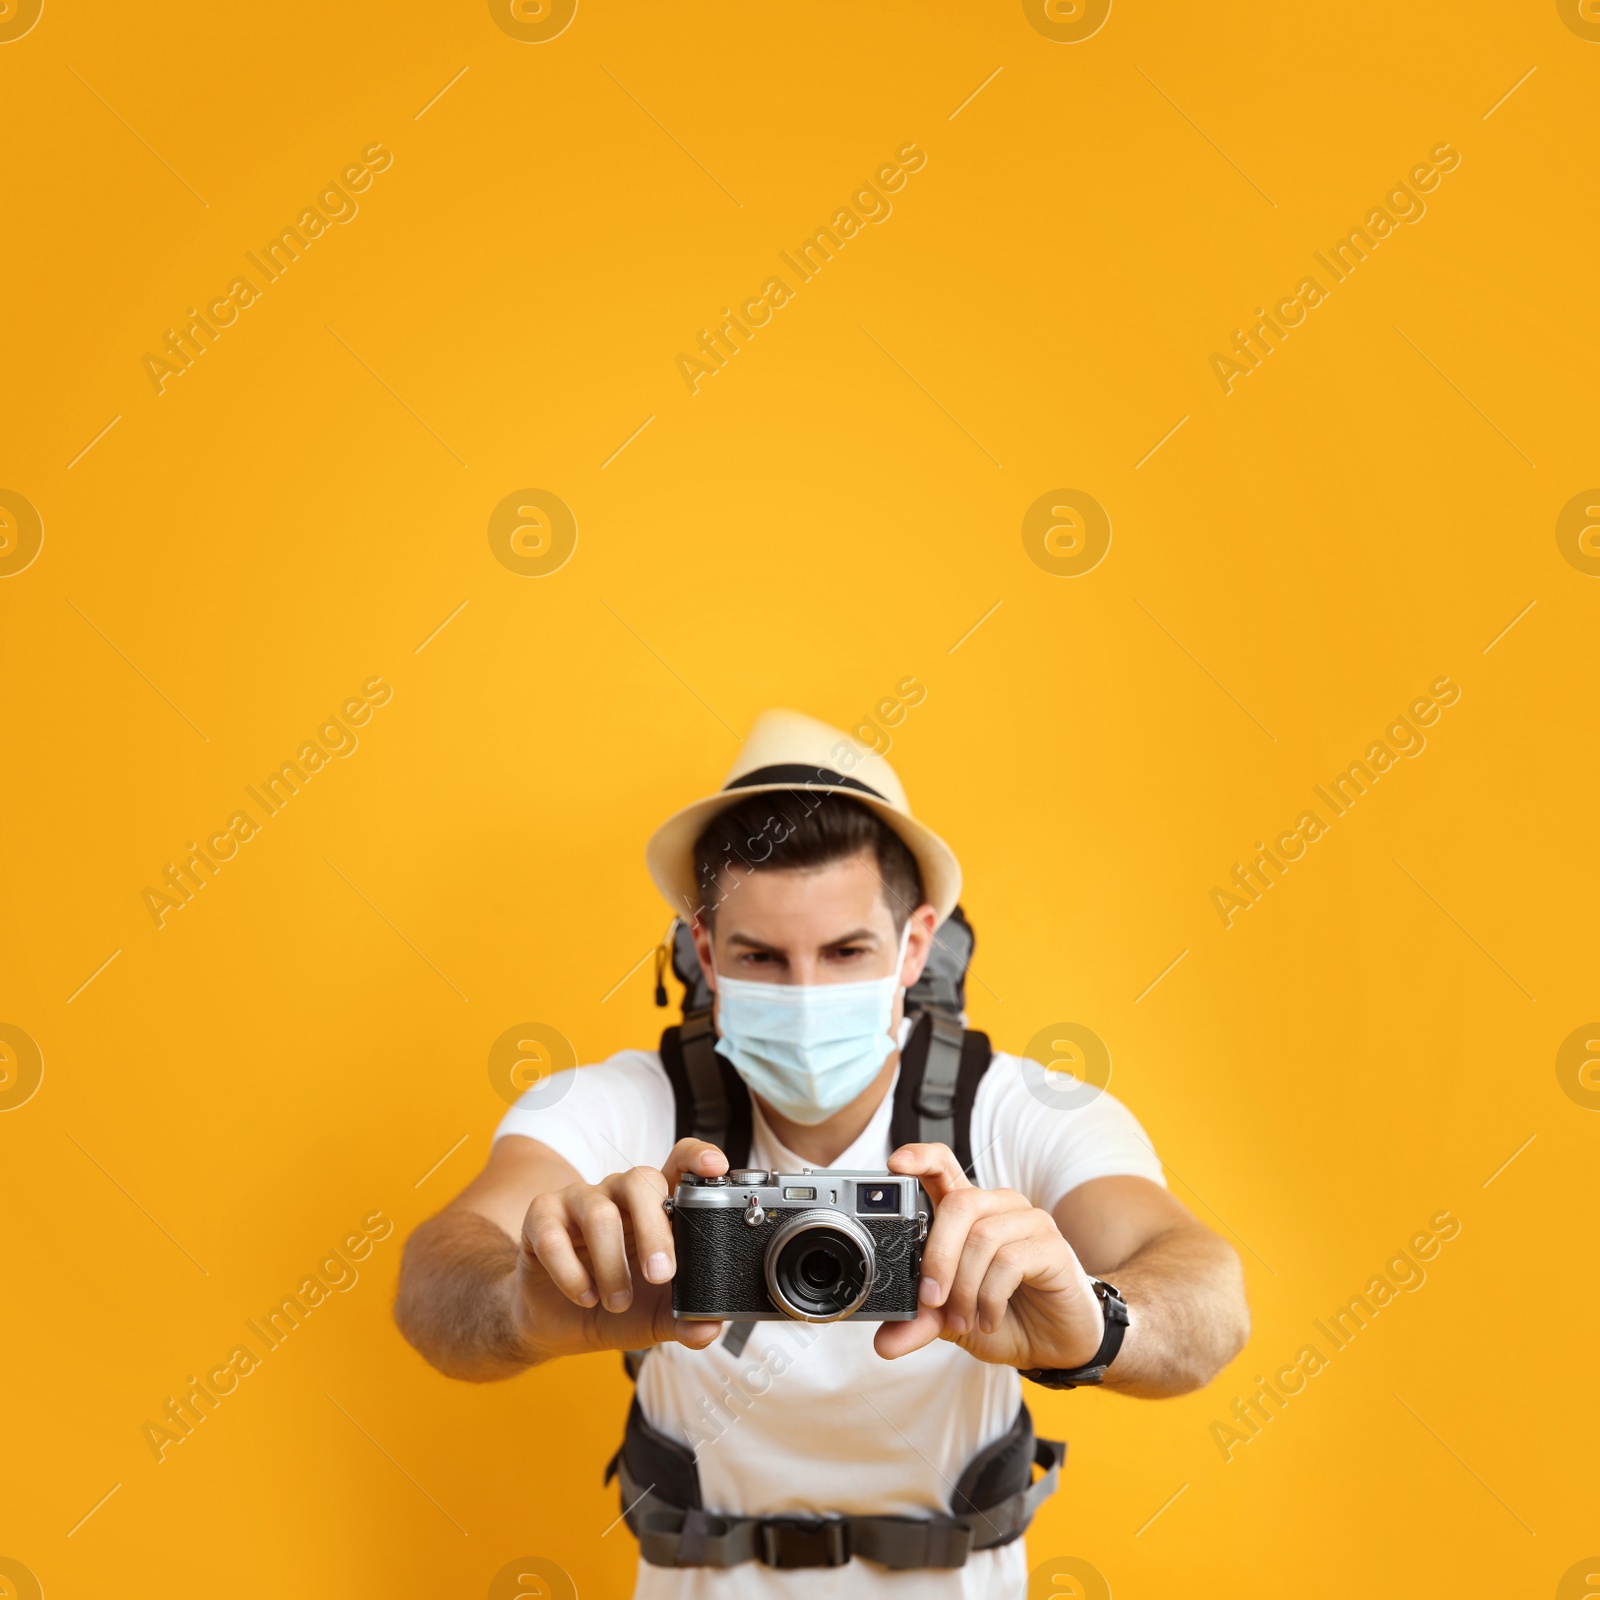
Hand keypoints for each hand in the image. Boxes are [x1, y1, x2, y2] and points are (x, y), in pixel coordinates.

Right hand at [513, 1138, 727, 1360]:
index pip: (678, 1163)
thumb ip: (684, 1320)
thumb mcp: (655, 1316)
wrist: (557, 1322)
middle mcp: (618, 1192)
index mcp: (654, 1205)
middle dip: (654, 1230)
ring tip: (616, 1301)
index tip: (715, 1168)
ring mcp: (578, 1200)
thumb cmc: (614, 1304)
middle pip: (640, 1181)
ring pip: (600, 1213)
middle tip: (660, 1275)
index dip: (696, 1157)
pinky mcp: (541, 1218)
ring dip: (612, 1266)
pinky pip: (553, 1236)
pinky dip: (571, 1274)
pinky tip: (584, 1297)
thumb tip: (709, 1328)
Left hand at [874, 1143, 1106, 1370]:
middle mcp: (999, 1207)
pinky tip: (989, 1319)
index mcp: (970, 1212)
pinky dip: (991, 1297)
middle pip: (959, 1204)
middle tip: (931, 1301)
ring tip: (964, 1321)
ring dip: (965, 1287)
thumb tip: (883, 1343)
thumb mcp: (951, 1321)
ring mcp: (1028, 1222)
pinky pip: (1011, 1260)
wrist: (1054, 1345)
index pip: (944, 1165)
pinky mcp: (1052, 1246)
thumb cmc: (1005, 1317)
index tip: (895, 1164)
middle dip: (937, 1256)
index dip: (921, 1157)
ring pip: (982, 1236)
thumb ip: (920, 1322)